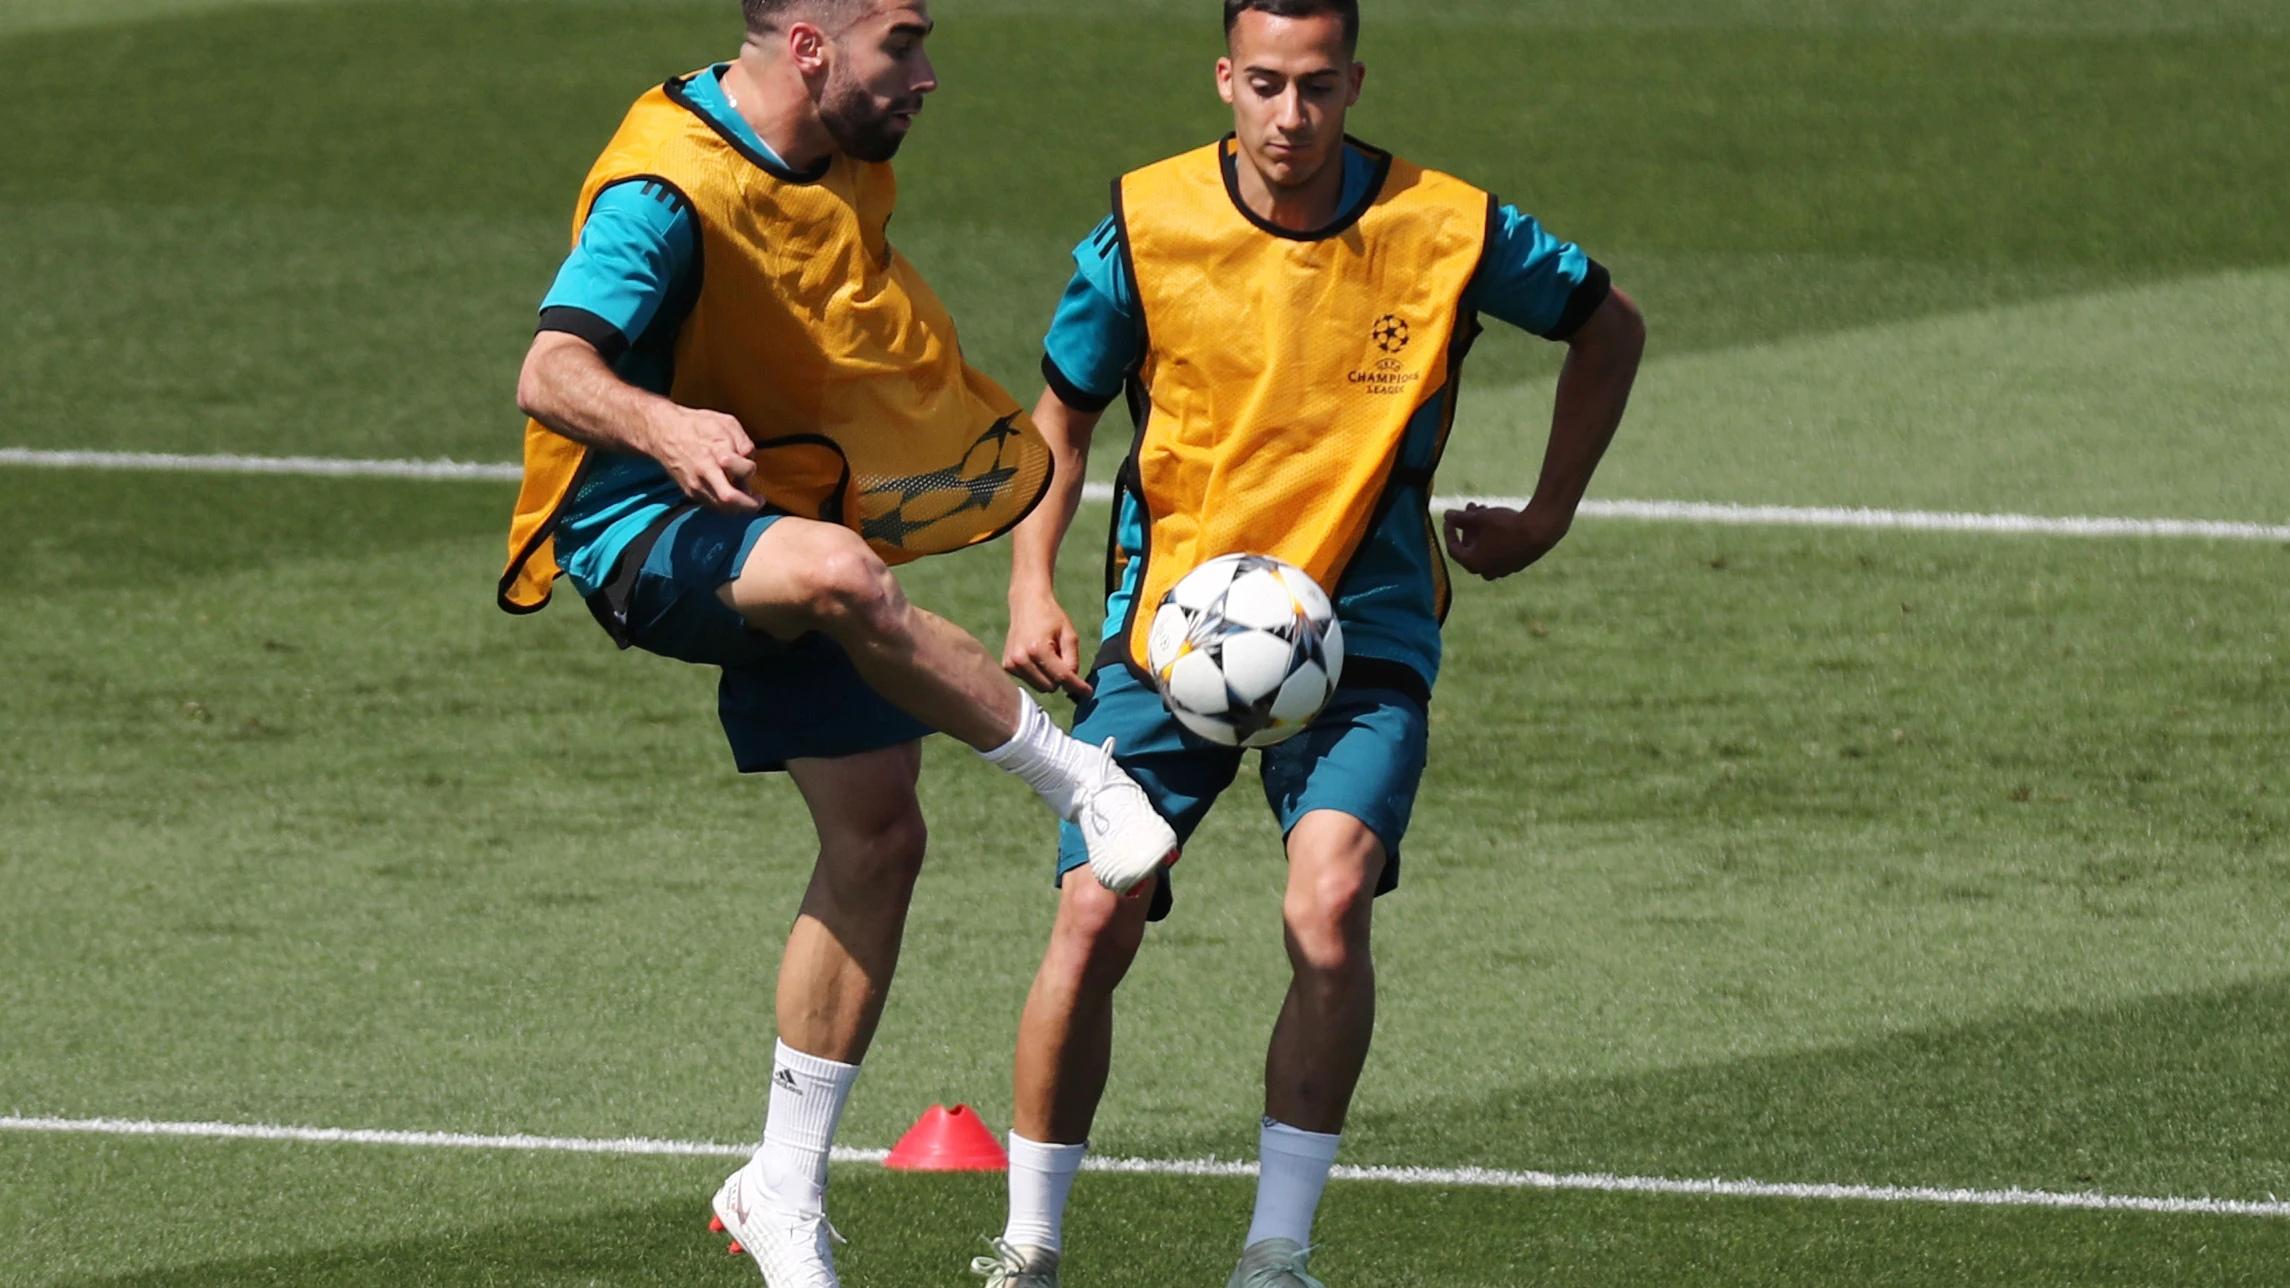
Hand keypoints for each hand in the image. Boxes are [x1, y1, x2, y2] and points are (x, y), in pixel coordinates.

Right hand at [645, 405, 761, 514]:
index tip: (749, 466)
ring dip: (738, 506)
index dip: (750, 470)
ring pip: (722, 507)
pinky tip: (729, 493)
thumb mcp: (726, 423)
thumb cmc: (697, 425)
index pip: (744, 470)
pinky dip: (724, 504)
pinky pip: (712, 505)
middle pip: (730, 499)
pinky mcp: (690, 492)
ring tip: (745, 497)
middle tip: (758, 501)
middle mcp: (705, 473)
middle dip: (750, 505)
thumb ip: (743, 441)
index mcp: (716, 452)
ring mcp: (696, 485)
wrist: (663, 433)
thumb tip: (750, 460)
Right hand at [1004, 587, 1092, 698]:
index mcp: (1038, 649)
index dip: (1077, 686)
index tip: (1089, 692)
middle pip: (1050, 687)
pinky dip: (1037, 674)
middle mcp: (1021, 658)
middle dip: (1060, 678)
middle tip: (1061, 658)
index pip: (1062, 677)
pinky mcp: (1007, 665)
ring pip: (1040, 687)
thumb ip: (1073, 661)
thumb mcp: (1069, 635)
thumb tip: (1072, 684)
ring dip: (1048, 678)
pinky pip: (1030, 682)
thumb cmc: (1051, 616)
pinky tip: (1036, 658)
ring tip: (1047, 656)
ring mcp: (1011, 663)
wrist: (1026, 603)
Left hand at [1443, 503, 1569, 579]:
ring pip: (1486, 547)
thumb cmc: (1506, 525)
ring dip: (1482, 529)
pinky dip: (1495, 537)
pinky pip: (1500, 550)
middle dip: (1469, 525)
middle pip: (1471, 546)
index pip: (1453, 548)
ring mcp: (1503, 570)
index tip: (1450, 518)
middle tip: (1472, 506)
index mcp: (1472, 563)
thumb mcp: (1478, 518)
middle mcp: (1486, 571)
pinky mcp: (1517, 565)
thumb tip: (1447, 515)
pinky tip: (1500, 520)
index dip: (1449, 531)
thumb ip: (1459, 518)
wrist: (1540, 530)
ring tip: (1486, 508)